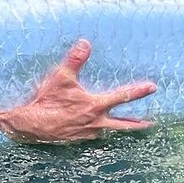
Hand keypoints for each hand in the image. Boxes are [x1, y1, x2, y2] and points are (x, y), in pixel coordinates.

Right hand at [0, 39, 156, 143]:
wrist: (30, 125)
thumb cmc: (46, 101)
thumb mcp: (61, 77)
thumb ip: (75, 60)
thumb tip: (85, 43)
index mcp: (95, 106)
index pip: (122, 96)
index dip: (139, 91)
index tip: (153, 87)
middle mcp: (96, 122)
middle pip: (124, 124)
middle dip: (139, 123)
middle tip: (151, 123)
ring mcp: (88, 133)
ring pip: (110, 130)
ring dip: (120, 128)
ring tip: (130, 126)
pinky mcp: (79, 139)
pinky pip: (96, 134)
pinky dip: (102, 131)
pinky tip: (99, 129)